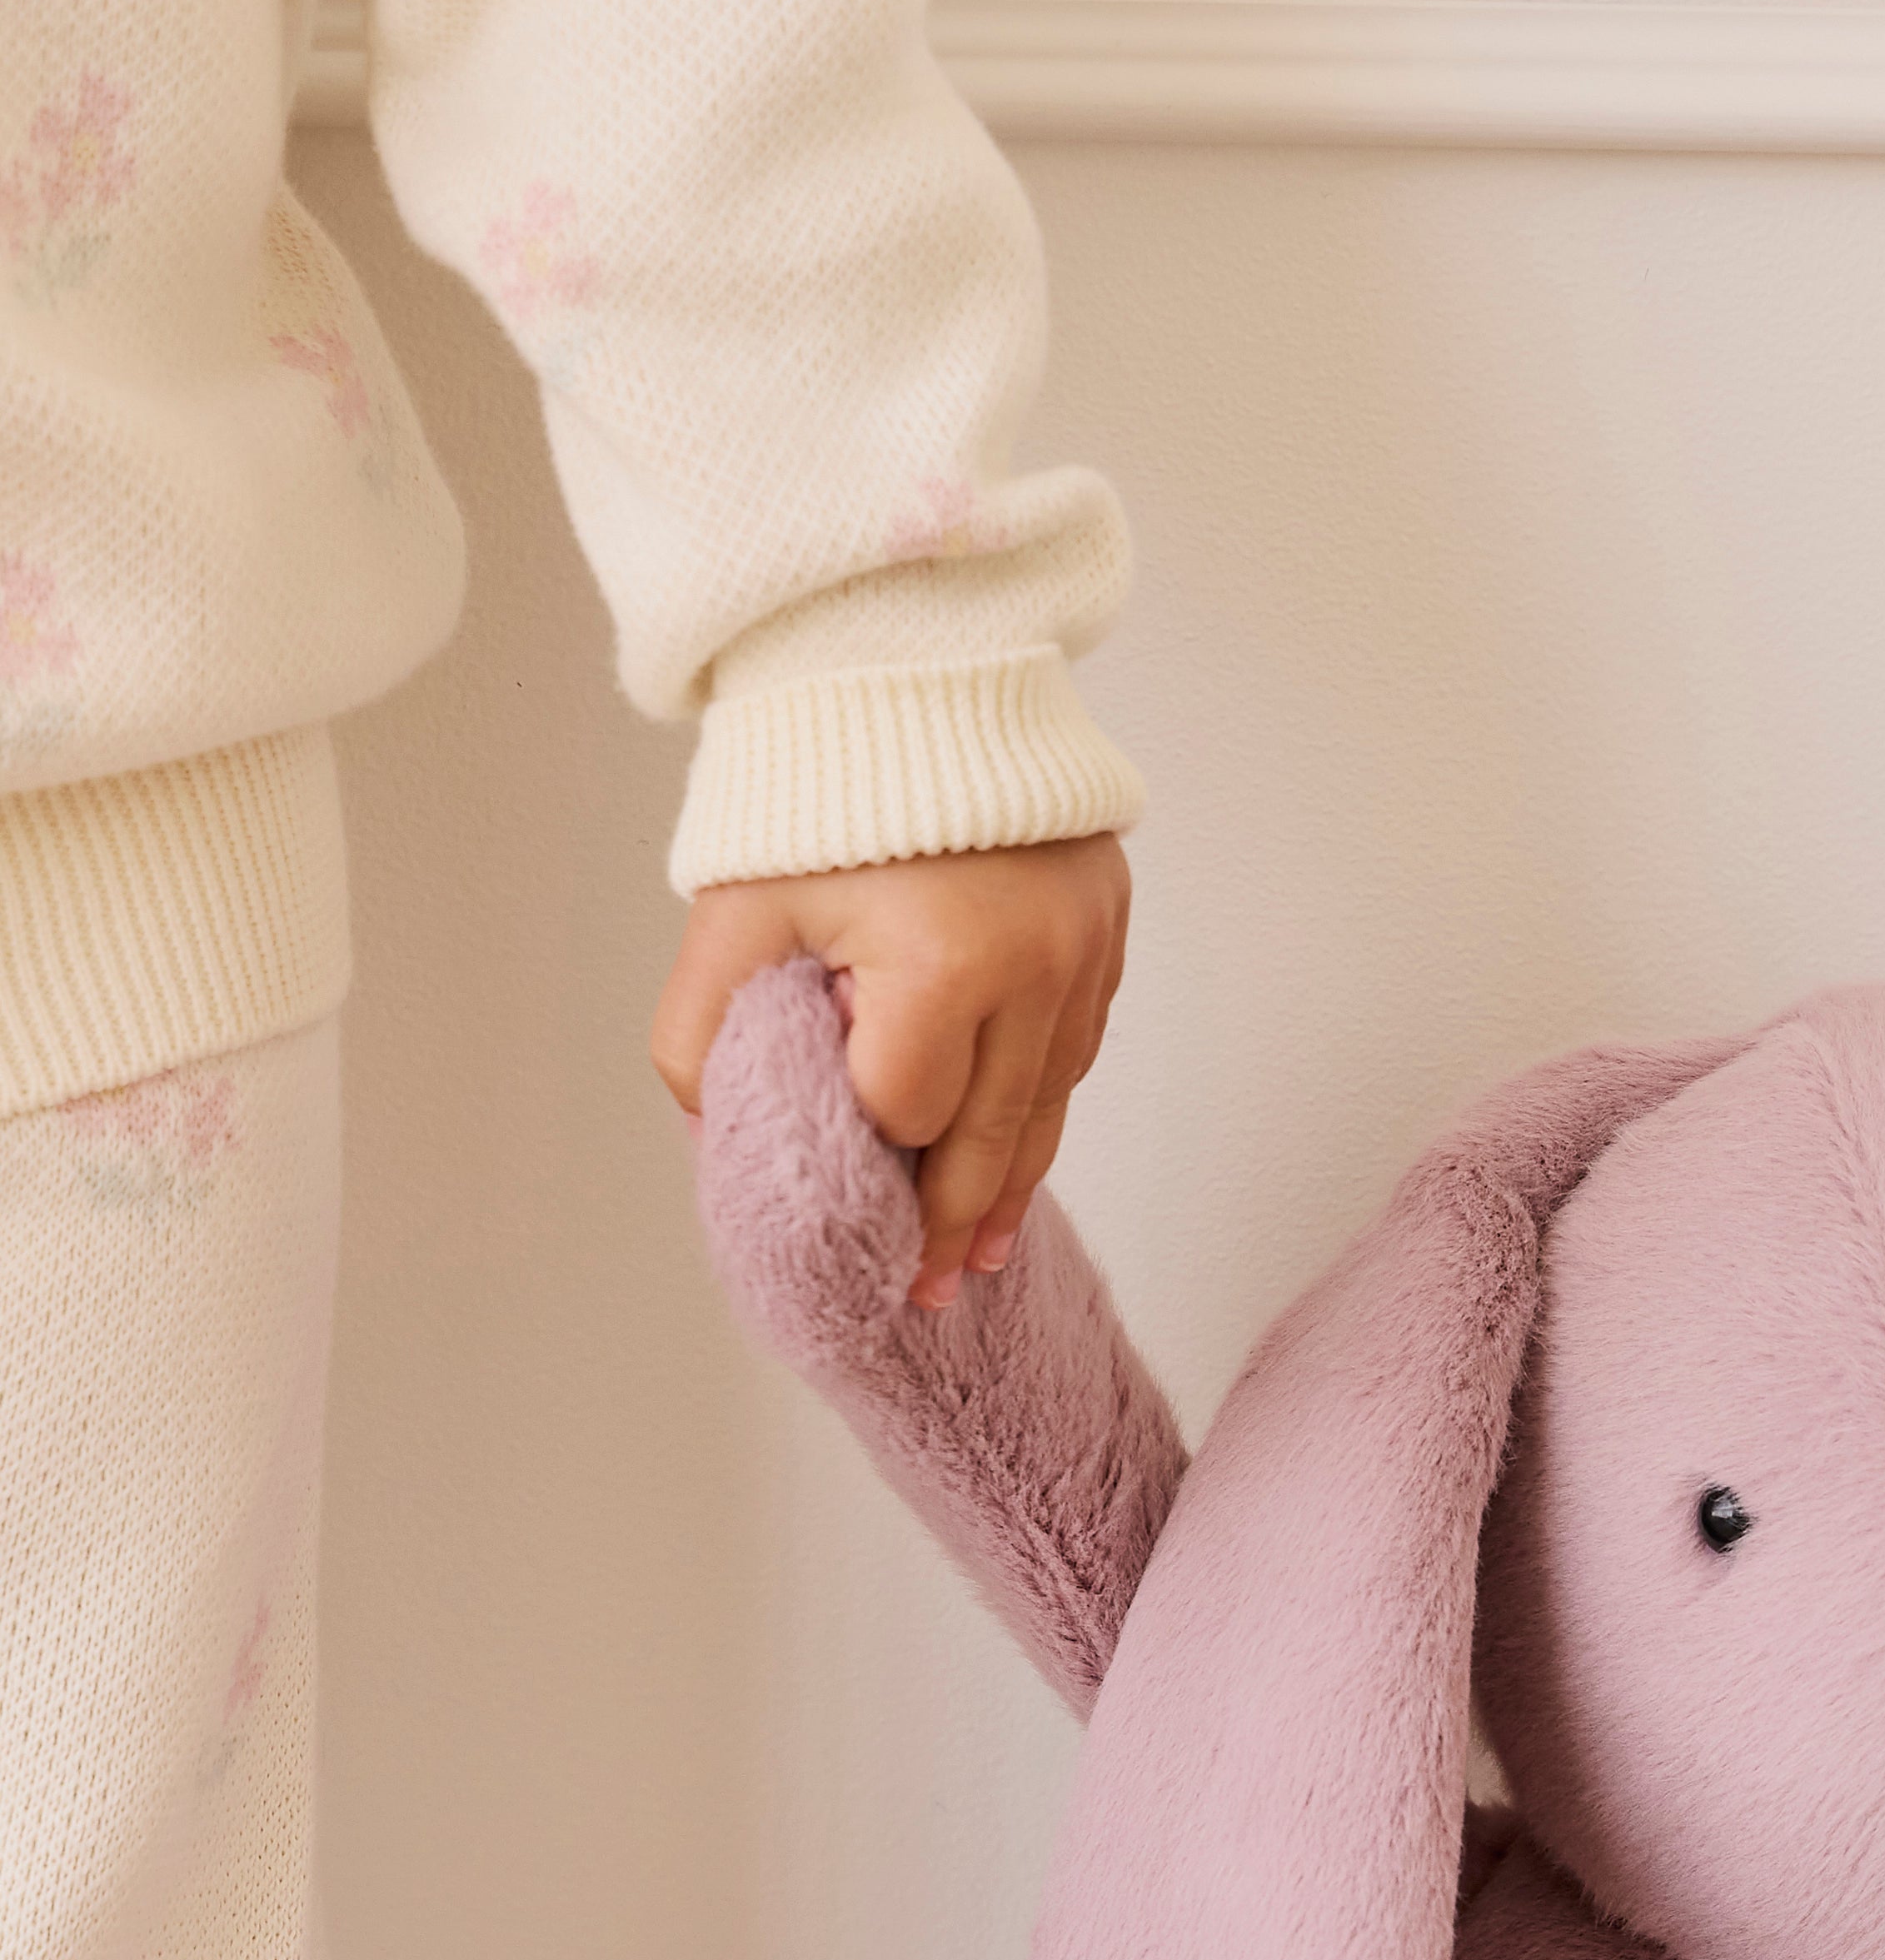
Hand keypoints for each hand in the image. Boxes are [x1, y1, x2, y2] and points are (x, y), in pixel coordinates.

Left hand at [652, 834, 1130, 1304]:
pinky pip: (1075, 1050)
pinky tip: (1012, 1153)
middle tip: (919, 1291)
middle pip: (989, 1137)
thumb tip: (724, 1145)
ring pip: (1045, 1107)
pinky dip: (1038, 1105)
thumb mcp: (733, 912)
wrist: (907, 667)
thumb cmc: (816, 787)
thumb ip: (704, 1038)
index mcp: (941, 961)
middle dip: (945, 1223)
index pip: (906, 1112)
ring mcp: (1083, 951)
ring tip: (971, 1254)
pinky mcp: (1106, 930)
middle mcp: (1034, 966)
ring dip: (1006, 1187)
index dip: (866, 1155)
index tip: (844, 1202)